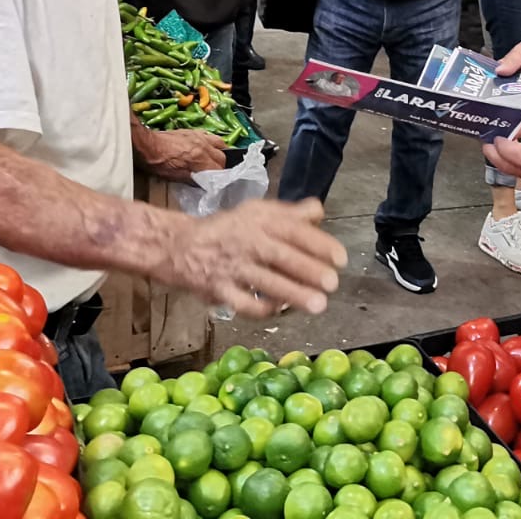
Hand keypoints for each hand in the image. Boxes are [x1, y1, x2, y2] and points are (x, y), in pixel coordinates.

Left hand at [131, 127, 227, 181]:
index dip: (219, 177)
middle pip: (223, 156)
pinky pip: (210, 136)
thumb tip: (206, 183)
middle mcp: (204, 146)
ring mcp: (200, 137)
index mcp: (200, 160)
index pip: (220, 170)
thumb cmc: (159, 164)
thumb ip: (195, 180)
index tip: (216, 182)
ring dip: (219, 152)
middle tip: (213, 172)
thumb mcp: (177, 178)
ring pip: (220, 144)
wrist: (148, 146)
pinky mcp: (194, 131)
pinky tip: (205, 148)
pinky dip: (211, 143)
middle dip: (220, 165)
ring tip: (213, 158)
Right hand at [166, 198, 346, 316]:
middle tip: (333, 283)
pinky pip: (243, 303)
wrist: (180, 246)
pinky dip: (263, 309)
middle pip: (281, 256)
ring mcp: (232, 267)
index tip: (340, 259)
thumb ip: (289, 214)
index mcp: (259, 220)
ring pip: (266, 282)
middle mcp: (247, 241)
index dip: (318, 243)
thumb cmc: (228, 230)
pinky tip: (280, 310)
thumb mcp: (257, 213)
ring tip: (318, 305)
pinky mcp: (219, 290)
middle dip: (309, 270)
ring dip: (294, 293)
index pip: (292, 230)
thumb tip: (319, 210)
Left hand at [483, 101, 520, 188]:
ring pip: (514, 173)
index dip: (504, 147)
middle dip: (496, 154)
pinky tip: (516, 152)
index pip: (520, 156)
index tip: (497, 136)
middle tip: (490, 140)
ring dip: (504, 159)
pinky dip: (515, 164)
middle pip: (512, 168)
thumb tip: (503, 127)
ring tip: (504, 143)